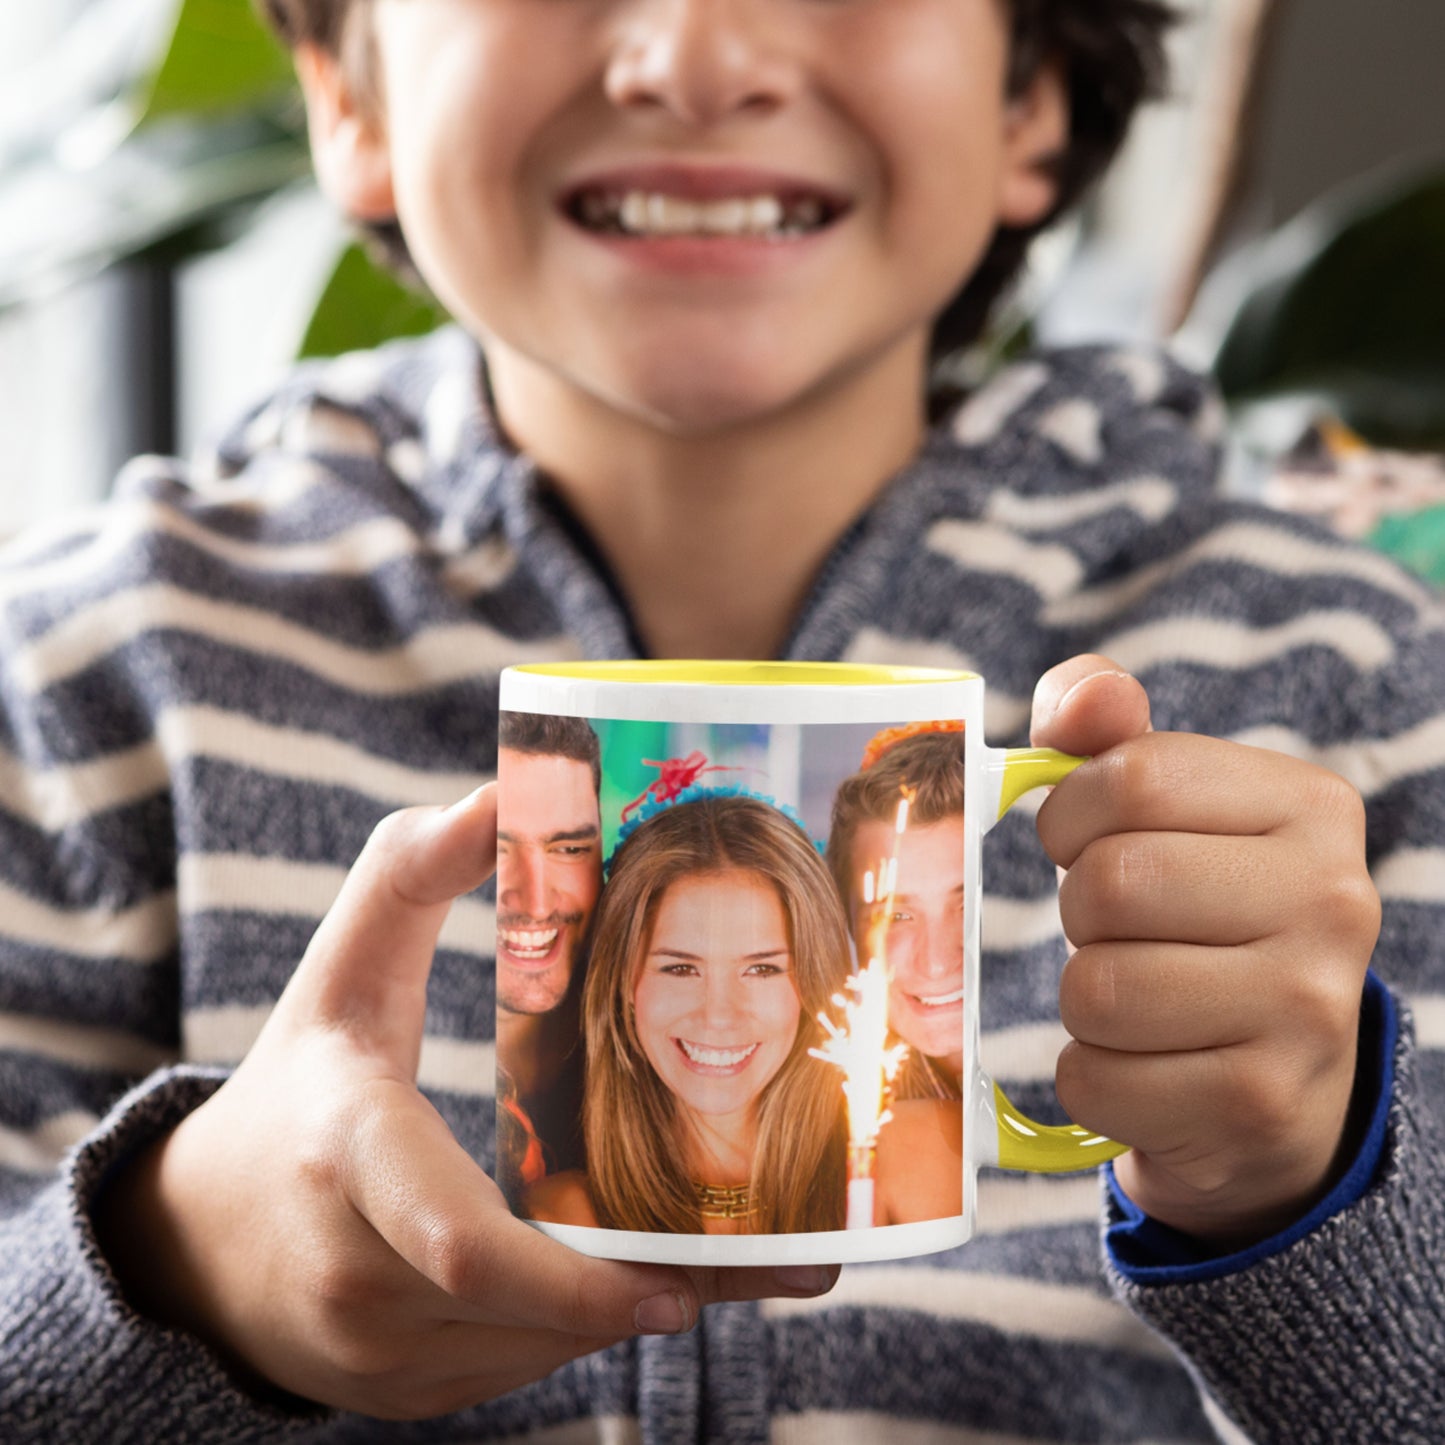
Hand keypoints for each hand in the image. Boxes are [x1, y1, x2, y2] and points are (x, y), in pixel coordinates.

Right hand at [96, 787, 836, 1417]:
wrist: (198, 1236)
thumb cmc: (295, 1080)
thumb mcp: (342, 964)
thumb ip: (411, 869)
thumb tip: (499, 790)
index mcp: (348, 1158)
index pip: (460, 1240)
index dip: (574, 1277)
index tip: (674, 1283)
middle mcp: (355, 1277)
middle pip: (526, 1312)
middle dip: (642, 1291)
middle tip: (765, 1266)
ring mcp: (369, 1356)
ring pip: (533, 1350)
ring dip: (619, 1309)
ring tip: (717, 1264)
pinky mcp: (393, 1396)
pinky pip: (509, 1372)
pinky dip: (570, 1330)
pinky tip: (621, 1283)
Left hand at [1030, 656, 1381, 1246]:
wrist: (1274, 1078)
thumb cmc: (1195, 913)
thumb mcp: (1164, 809)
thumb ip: (1106, 733)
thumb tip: (1085, 696)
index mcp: (1312, 807)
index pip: (1132, 777)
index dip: (1069, 813)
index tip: (1081, 840)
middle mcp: (1335, 902)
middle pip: (1109, 883)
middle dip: (1078, 911)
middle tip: (1116, 931)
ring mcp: (1308, 1010)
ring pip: (1096, 988)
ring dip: (1082, 998)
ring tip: (1134, 997)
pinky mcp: (1259, 1102)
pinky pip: (1094, 1078)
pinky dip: (1089, 1074)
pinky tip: (1142, 1064)